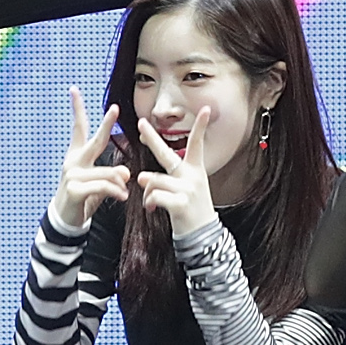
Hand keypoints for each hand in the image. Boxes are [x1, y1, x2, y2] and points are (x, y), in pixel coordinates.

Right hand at [47, 86, 130, 233]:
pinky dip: (116, 191)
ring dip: (120, 182)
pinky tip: (123, 197)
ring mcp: (72, 174)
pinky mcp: (74, 189)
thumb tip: (126, 172)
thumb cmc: (82, 200)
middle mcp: (73, 161)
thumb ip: (112, 176)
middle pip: (95, 140)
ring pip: (107, 172)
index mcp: (77, 156)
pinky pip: (103, 186)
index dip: (77, 109)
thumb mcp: (98, 186)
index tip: (74, 89)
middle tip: (115, 108)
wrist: (65, 221)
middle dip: (106, 124)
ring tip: (126, 191)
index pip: (78, 128)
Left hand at [133, 106, 220, 236]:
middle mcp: (192, 176)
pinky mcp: (181, 203)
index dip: (201, 126)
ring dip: (146, 193)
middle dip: (152, 138)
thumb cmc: (191, 210)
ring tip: (151, 203)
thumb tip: (141, 177)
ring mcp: (188, 189)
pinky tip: (153, 210)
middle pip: (167, 154)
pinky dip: (149, 203)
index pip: (197, 144)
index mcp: (195, 170)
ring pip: (153, 181)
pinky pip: (154, 196)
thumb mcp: (185, 190)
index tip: (204, 109)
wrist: (204, 236)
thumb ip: (164, 180)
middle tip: (141, 123)